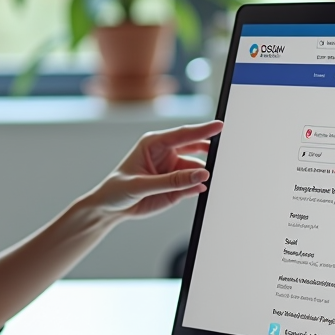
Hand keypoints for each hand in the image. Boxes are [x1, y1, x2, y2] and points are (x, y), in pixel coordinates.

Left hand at [87, 120, 222, 219]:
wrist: (110, 208)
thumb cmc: (117, 189)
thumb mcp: (141, 185)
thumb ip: (172, 182)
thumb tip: (200, 175)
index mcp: (154, 144)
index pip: (183, 134)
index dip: (202, 130)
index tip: (219, 126)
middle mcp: (166, 154)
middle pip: (194, 147)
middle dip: (210, 148)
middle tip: (224, 151)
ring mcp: (173, 170)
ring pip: (197, 168)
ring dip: (205, 172)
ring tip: (212, 176)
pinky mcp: (177, 186)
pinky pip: (194, 184)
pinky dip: (200, 185)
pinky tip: (202, 188)